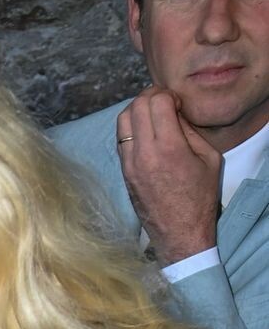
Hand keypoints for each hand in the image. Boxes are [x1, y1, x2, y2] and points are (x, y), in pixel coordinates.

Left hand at [116, 90, 220, 265]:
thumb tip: (173, 112)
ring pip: (122, 119)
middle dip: (150, 97)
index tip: (176, 104)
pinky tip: (145, 134)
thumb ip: (189, 130)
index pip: (156, 101)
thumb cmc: (199, 197)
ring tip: (153, 117)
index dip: (167, 95)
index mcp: (168, 148)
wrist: (180, 233)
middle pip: (136, 105)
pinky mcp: (123, 172)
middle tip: (164, 105)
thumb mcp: (208, 158)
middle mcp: (144, 154)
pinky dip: (131, 128)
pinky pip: (120, 139)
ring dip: (137, 110)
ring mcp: (129, 164)